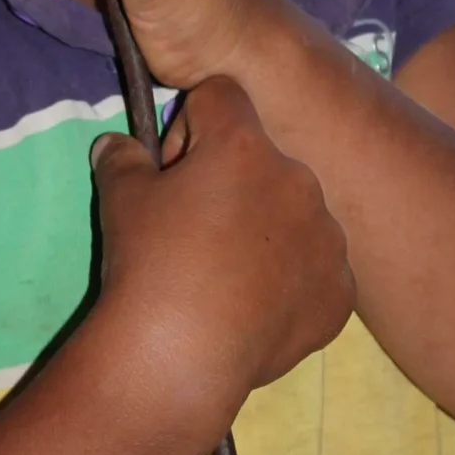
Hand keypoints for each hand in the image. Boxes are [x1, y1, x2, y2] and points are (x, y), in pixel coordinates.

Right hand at [91, 77, 354, 422]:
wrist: (180, 357)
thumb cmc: (148, 265)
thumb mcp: (120, 200)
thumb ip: (122, 158)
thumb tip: (115, 143)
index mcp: (245, 146)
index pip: (222, 97)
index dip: (190, 126)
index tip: (172, 171)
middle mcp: (298, 181)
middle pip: (265, 160)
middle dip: (233, 182)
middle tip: (196, 233)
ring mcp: (327, 239)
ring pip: (297, 216)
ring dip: (268, 231)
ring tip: (226, 278)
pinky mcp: (339, 292)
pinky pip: (318, 271)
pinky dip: (292, 282)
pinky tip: (254, 309)